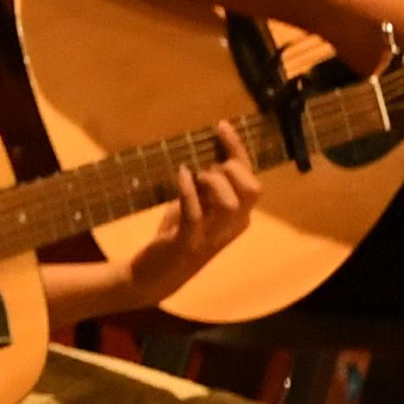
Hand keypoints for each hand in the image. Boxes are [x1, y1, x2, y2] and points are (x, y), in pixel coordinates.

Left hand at [119, 120, 261, 303]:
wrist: (151, 276)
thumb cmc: (176, 237)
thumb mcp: (196, 207)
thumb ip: (206, 186)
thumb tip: (208, 153)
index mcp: (238, 217)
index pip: (249, 179)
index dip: (238, 150)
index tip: (222, 126)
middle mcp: (232, 227)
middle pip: (252, 190)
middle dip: (233, 168)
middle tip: (207, 164)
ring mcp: (211, 236)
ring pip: (231, 203)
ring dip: (214, 181)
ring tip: (195, 174)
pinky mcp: (188, 243)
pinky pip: (195, 214)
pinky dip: (189, 191)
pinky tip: (181, 174)